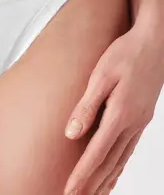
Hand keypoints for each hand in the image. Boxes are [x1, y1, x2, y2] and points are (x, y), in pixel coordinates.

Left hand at [63, 19, 163, 194]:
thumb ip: (86, 107)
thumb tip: (72, 135)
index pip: (96, 153)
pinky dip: (119, 166)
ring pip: (121, 159)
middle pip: (109, 162)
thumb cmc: (125, 55)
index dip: (82, 174)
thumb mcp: (101, 76)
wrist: (154, 43)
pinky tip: (114, 172)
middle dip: (92, 184)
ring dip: (106, 179)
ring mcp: (140, 122)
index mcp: (120, 114)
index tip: (69, 191)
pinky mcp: (142, 118)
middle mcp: (132, 123)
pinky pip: (129, 149)